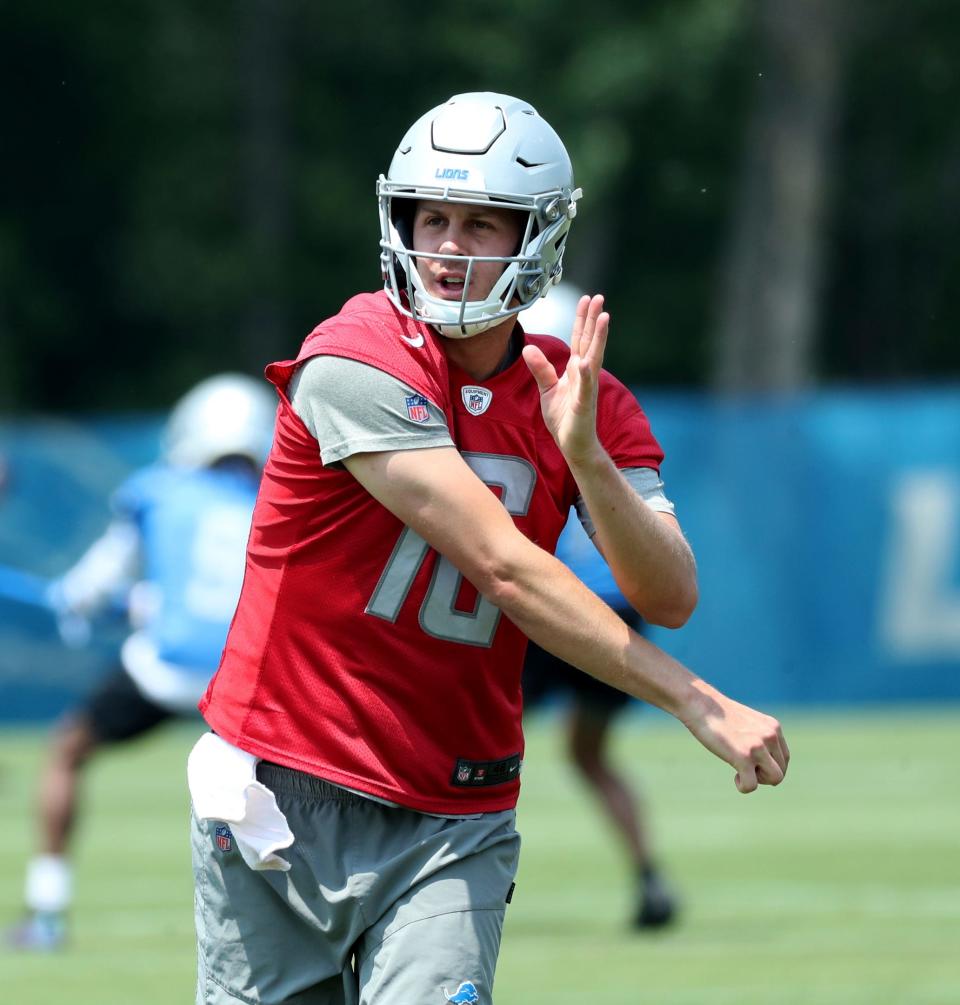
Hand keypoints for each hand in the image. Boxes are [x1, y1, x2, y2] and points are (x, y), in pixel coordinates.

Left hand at [521, 293, 609, 464]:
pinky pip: (584, 387)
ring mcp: (586, 388)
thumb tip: (527, 348)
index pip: (579, 339)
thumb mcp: (547, 389)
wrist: (573, 444)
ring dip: (599, 338)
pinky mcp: (583, 404)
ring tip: (604, 318)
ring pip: (593, 358)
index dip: (583, 320)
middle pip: (589, 342)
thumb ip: (540, 368)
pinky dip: (585, 374)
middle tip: (599, 298)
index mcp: (576, 370)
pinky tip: (586, 362)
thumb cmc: (564, 417)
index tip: (587, 299)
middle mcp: (585, 375)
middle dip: (594, 320)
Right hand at [681, 689, 789, 793]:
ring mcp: (758, 746)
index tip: (751, 763)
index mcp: (773, 727)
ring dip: (758, 780)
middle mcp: (770, 736)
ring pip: (775, 779)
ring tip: (740, 770)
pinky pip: (752, 785)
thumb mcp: (747, 723)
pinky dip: (743, 786)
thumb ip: (759, 737)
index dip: (768, 766)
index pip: (784, 758)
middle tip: (744, 767)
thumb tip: (761, 759)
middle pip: (781, 771)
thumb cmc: (717, 715)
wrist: (700, 704)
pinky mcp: (744, 756)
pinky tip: (734, 776)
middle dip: (763, 775)